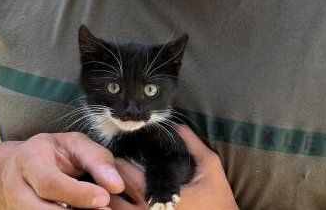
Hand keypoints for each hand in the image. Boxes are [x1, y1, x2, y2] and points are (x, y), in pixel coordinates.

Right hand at [1, 132, 125, 208]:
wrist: (19, 166)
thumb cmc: (53, 153)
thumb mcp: (75, 144)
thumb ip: (97, 160)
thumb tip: (116, 185)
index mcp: (29, 160)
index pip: (49, 182)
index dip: (78, 194)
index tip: (104, 198)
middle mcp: (16, 188)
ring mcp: (16, 208)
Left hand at [110, 125, 236, 209]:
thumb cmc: (218, 197)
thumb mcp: (210, 165)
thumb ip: (192, 144)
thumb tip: (177, 123)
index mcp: (162, 196)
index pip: (125, 176)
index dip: (118, 162)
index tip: (117, 154)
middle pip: (113, 196)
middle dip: (108, 180)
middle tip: (107, 169)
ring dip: (112, 199)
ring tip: (109, 186)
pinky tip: (120, 203)